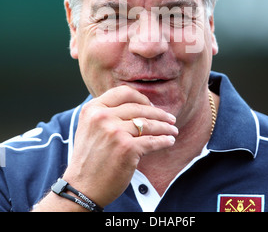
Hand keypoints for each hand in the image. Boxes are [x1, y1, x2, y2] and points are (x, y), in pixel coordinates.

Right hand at [62, 85, 177, 207]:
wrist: (82, 188)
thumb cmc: (89, 158)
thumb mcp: (90, 127)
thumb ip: (106, 113)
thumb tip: (137, 104)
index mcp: (93, 109)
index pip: (124, 93)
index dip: (142, 98)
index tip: (152, 106)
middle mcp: (102, 117)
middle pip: (139, 108)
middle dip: (159, 113)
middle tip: (170, 118)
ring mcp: (115, 132)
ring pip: (148, 124)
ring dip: (165, 127)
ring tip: (173, 129)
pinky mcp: (126, 148)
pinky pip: (152, 141)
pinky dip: (164, 140)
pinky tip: (170, 141)